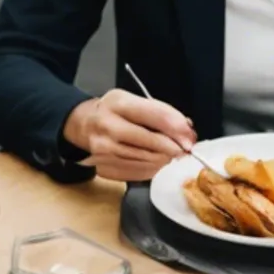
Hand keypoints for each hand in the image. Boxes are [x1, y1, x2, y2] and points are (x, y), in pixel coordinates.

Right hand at [61, 89, 199, 183]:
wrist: (83, 124)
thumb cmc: (114, 111)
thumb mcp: (132, 101)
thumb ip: (159, 111)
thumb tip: (186, 129)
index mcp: (117, 103)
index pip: (153, 115)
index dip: (175, 128)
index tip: (190, 138)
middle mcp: (108, 126)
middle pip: (149, 141)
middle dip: (173, 148)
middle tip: (186, 151)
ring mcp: (103, 149)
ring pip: (145, 159)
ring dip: (164, 160)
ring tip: (173, 156)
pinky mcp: (103, 166)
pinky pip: (136, 172)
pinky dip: (152, 169)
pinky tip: (158, 164)